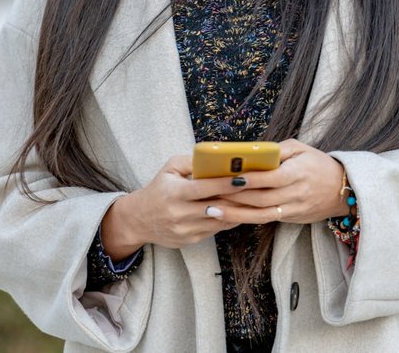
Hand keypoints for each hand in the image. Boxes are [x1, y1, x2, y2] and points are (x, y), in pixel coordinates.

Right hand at [100, 155, 244, 259]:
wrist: (139, 220)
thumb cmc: (158, 188)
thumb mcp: (170, 169)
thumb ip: (191, 162)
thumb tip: (216, 158)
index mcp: (175, 193)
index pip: (204, 188)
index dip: (226, 183)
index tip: (245, 177)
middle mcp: (180, 214)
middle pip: (216, 206)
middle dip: (238, 198)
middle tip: (259, 188)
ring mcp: (186, 230)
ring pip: (219, 221)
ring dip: (238, 211)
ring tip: (255, 199)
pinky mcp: (191, 241)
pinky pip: (216, 230)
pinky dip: (229, 220)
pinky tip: (240, 210)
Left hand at [213, 139, 346, 225]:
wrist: (343, 190)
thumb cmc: (319, 163)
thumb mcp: (301, 148)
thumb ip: (278, 149)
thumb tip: (253, 152)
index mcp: (297, 174)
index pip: (270, 178)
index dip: (250, 179)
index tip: (229, 178)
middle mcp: (295, 194)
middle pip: (261, 199)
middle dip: (234, 198)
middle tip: (210, 195)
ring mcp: (293, 209)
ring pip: (260, 215)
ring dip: (235, 214)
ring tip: (212, 211)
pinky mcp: (291, 219)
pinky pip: (266, 220)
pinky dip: (247, 218)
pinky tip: (229, 216)